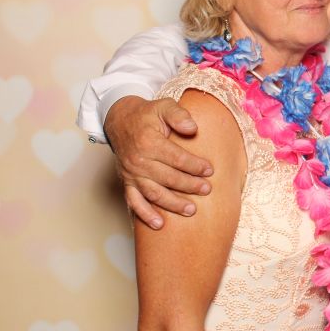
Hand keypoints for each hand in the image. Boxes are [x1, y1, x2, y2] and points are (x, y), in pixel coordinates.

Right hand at [105, 96, 213, 228]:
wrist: (120, 120)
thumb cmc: (147, 115)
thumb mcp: (163, 106)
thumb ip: (179, 114)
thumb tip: (193, 128)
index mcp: (148, 142)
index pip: (176, 158)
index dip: (194, 165)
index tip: (210, 170)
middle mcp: (137, 160)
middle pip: (167, 177)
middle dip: (189, 185)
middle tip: (207, 190)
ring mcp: (131, 173)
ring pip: (153, 193)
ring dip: (172, 204)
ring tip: (191, 210)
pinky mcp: (126, 182)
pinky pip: (133, 201)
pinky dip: (145, 214)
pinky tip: (159, 224)